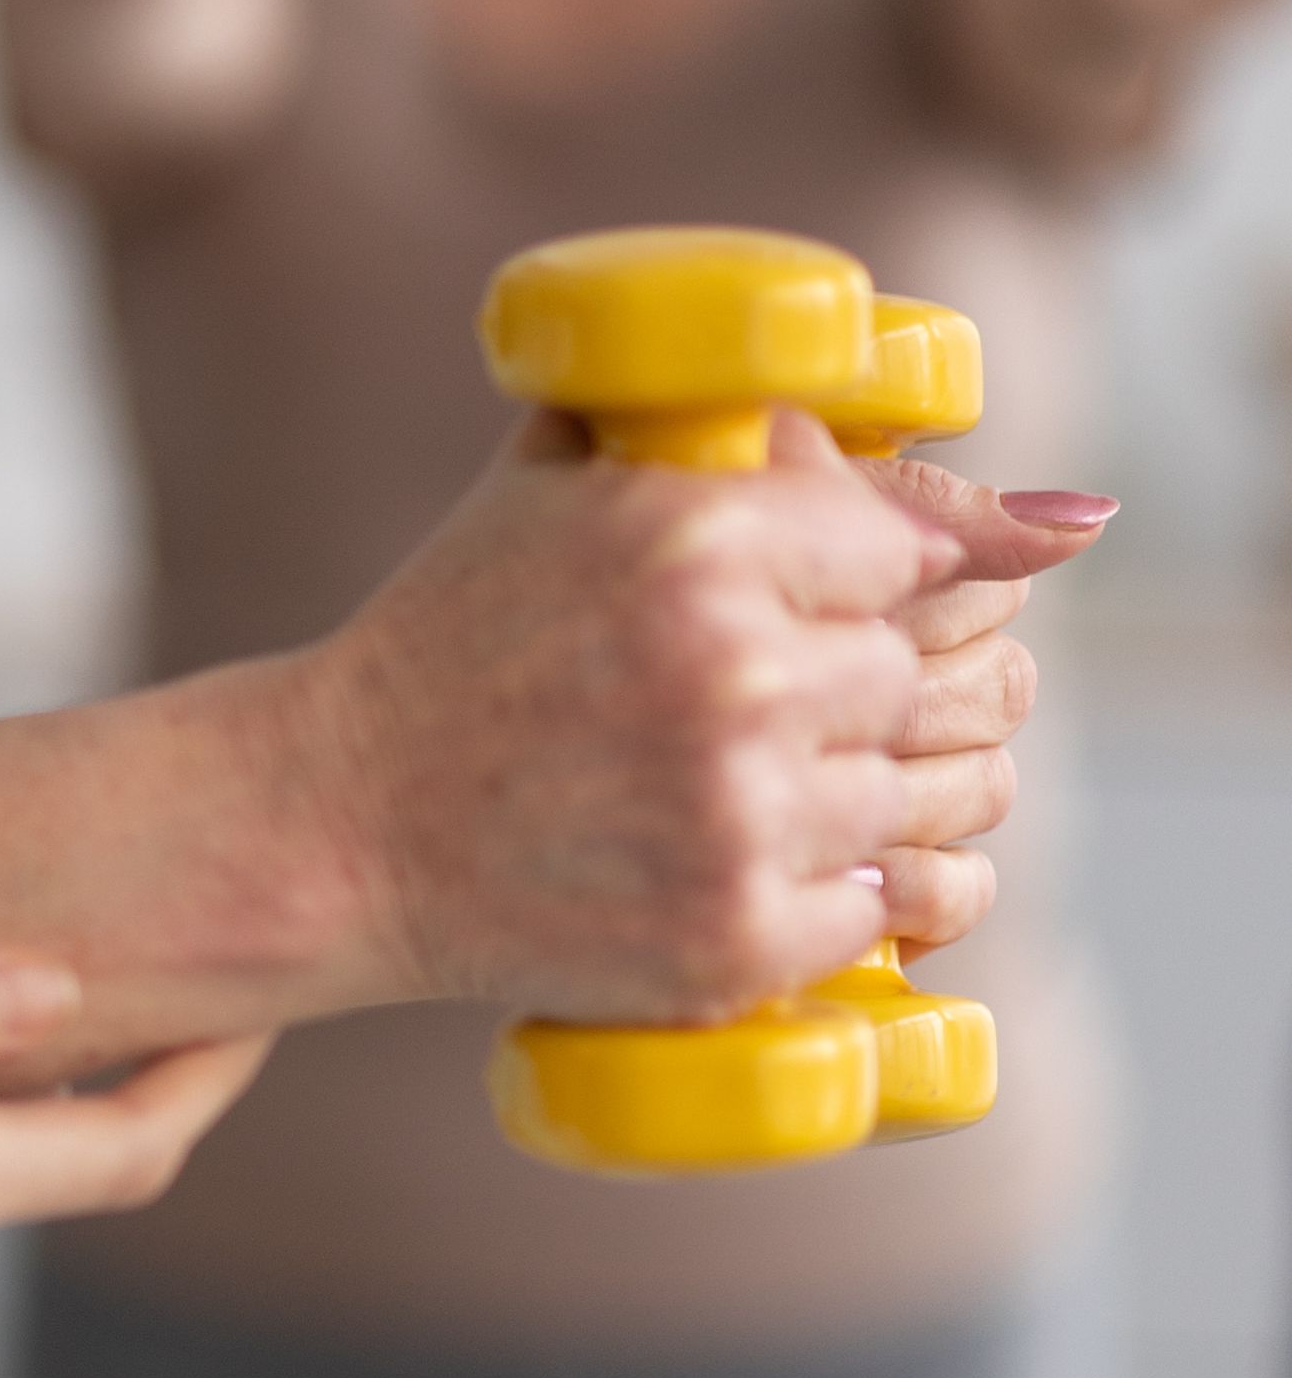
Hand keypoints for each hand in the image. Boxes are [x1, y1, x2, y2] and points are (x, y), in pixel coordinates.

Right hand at [296, 413, 1068, 1020]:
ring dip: (912, 792)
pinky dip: (878, 895)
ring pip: (947, 794)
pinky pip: (905, 908)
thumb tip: (1049, 513)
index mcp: (699, 533)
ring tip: (817, 784)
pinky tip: (806, 865)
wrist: (328, 820)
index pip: (930, 547)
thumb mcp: (571, 485)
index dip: (922, 578)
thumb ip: (759, 440)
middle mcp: (736, 670)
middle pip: (950, 674)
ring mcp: (741, 814)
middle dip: (907, 688)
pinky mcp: (738, 937)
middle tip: (827, 704)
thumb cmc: (455, 644)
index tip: (909, 604)